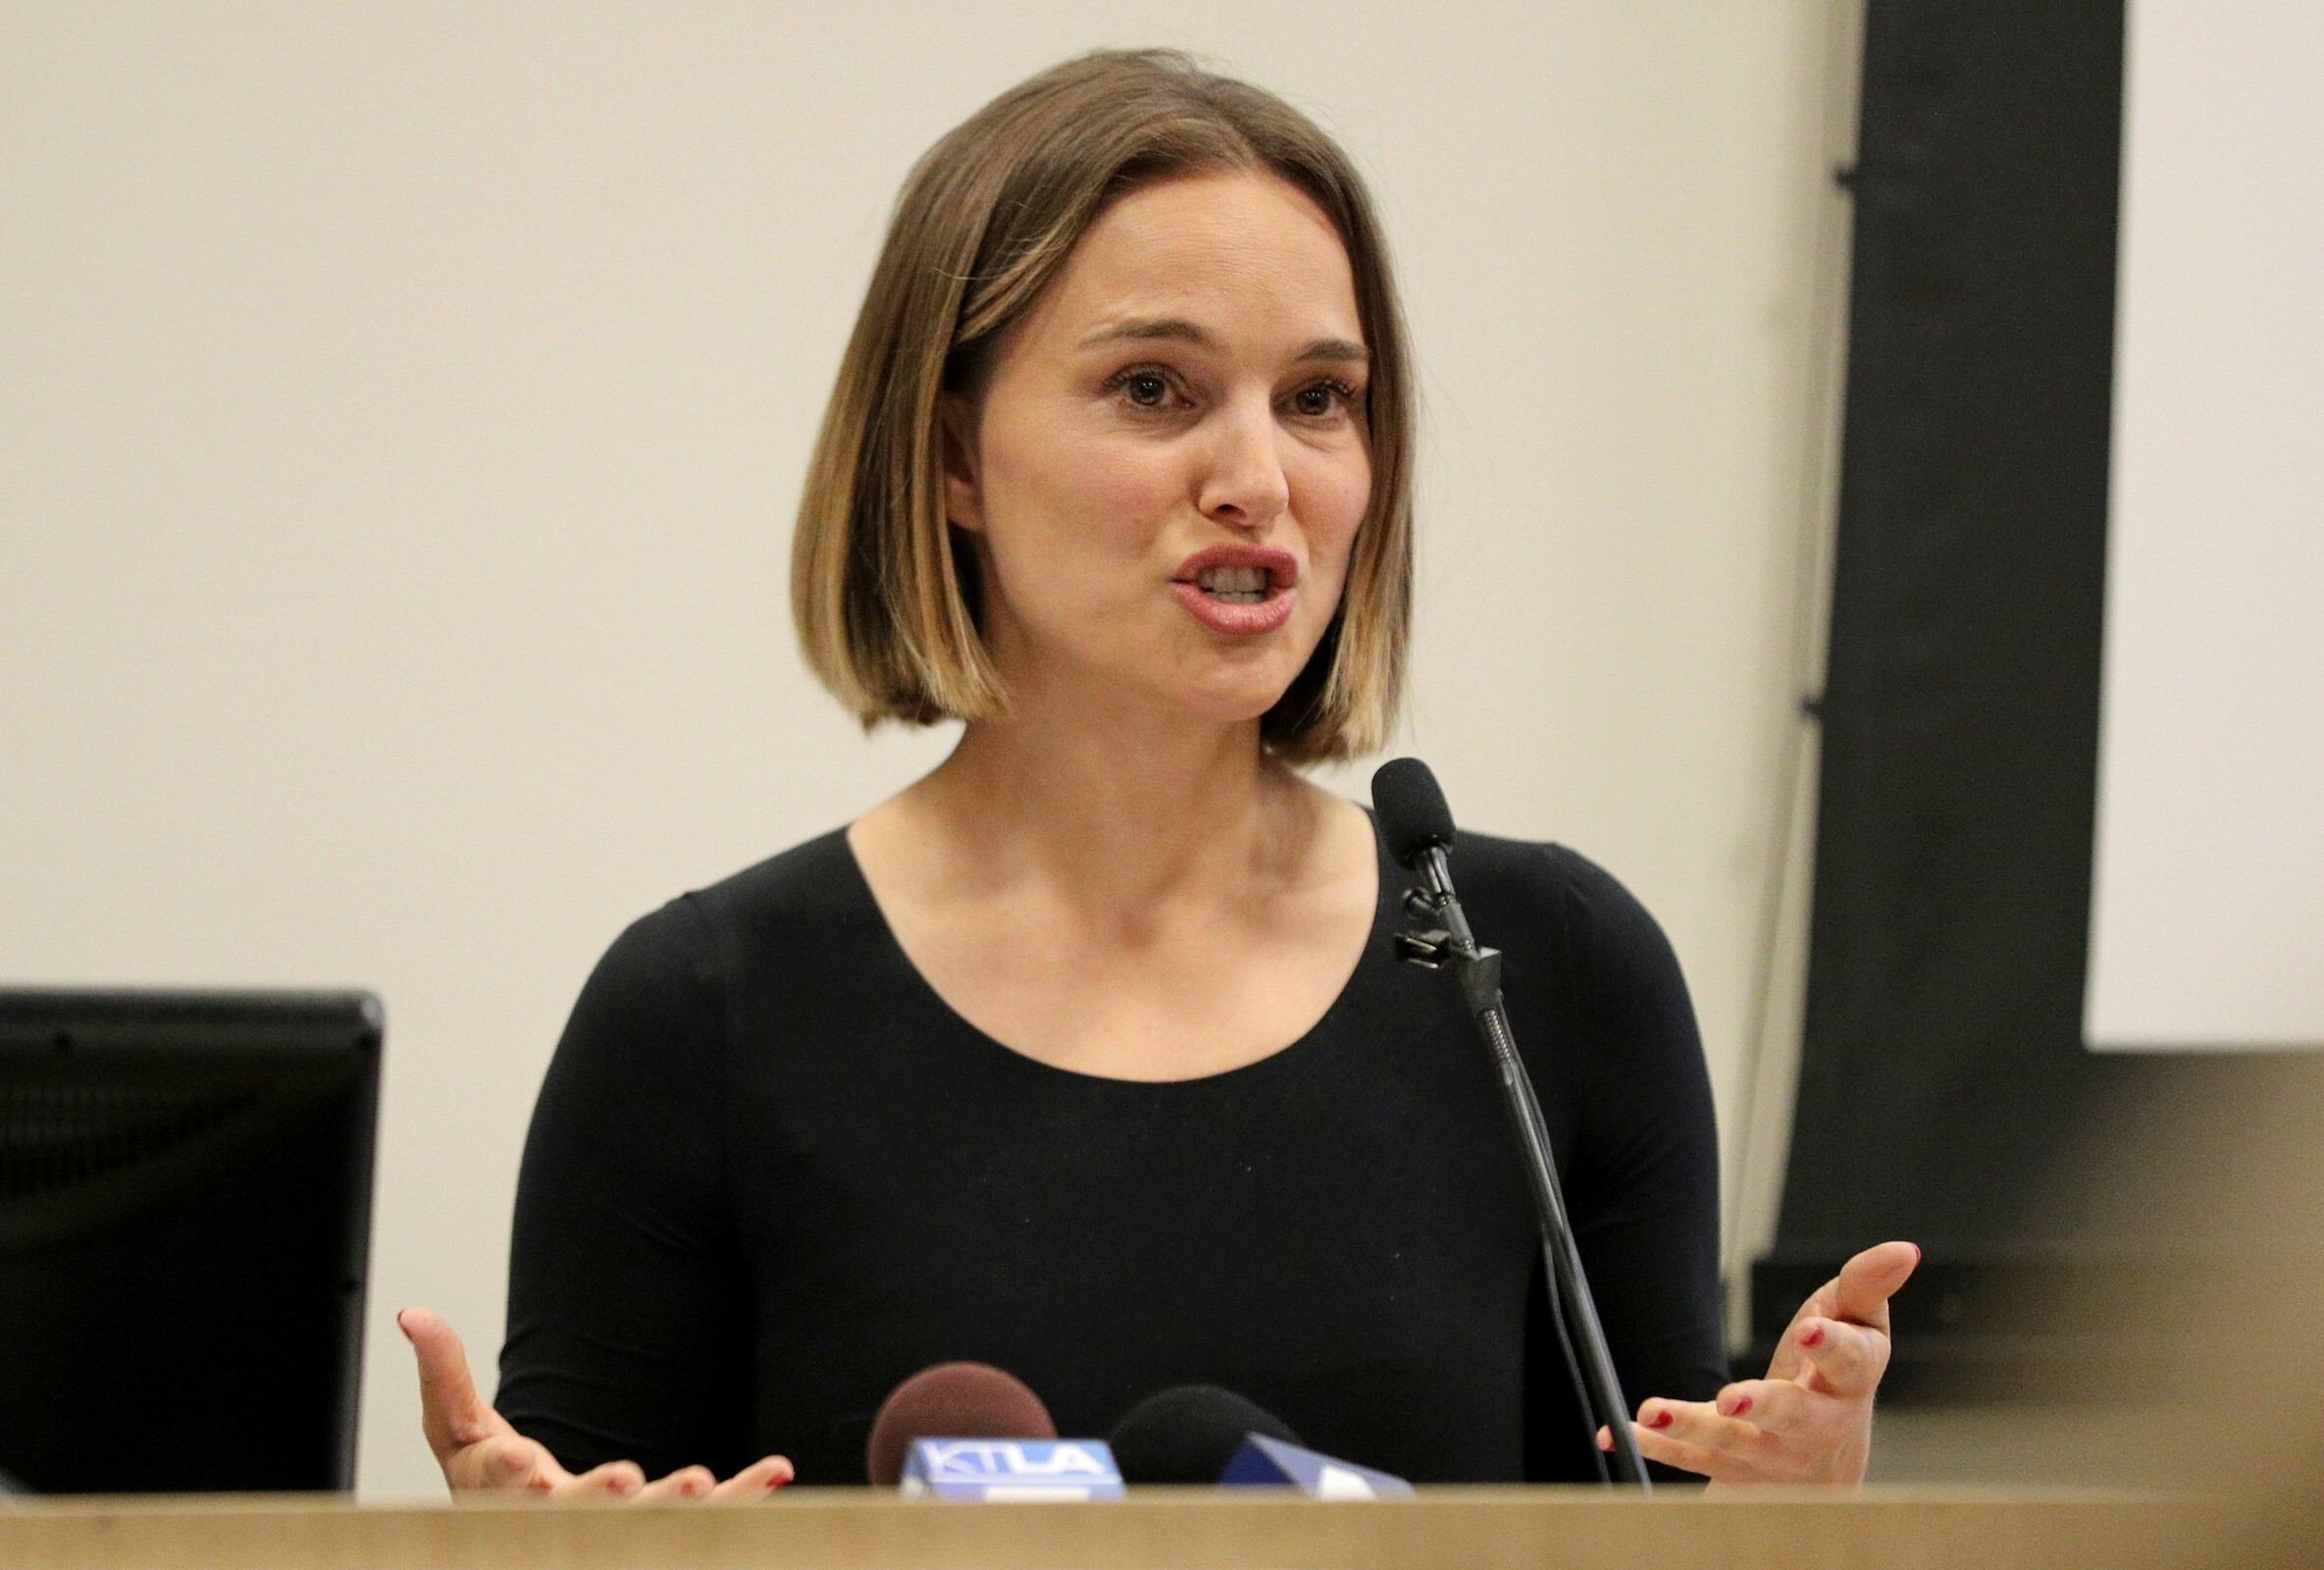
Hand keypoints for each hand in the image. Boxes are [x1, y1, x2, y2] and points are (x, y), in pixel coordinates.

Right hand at [398, 1307, 793, 1499]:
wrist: (527, 1543)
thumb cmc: (490, 1487)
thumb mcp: (457, 1430)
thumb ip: (442, 1373)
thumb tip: (414, 1313)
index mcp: (509, 1499)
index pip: (503, 1491)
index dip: (509, 1478)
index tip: (520, 1463)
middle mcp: (562, 1524)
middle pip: (580, 1518)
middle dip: (598, 1500)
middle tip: (624, 1478)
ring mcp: (615, 1533)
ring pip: (648, 1528)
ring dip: (676, 1509)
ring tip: (703, 1482)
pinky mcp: (665, 1533)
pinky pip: (710, 1521)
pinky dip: (745, 1498)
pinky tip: (777, 1470)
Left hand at [1596, 1240, 1918, 1484]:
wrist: (1826, 1464)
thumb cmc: (1836, 1373)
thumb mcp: (1857, 1323)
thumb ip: (1868, 1283)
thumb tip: (1904, 1248)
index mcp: (1851, 1381)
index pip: (1853, 1363)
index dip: (1833, 1347)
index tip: (1809, 1331)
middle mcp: (1815, 1426)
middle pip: (1793, 1418)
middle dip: (1764, 1407)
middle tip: (1732, 1400)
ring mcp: (1772, 1455)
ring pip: (1732, 1446)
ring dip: (1690, 1428)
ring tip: (1651, 1410)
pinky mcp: (1732, 1472)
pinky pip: (1689, 1460)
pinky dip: (1651, 1445)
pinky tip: (1613, 1432)